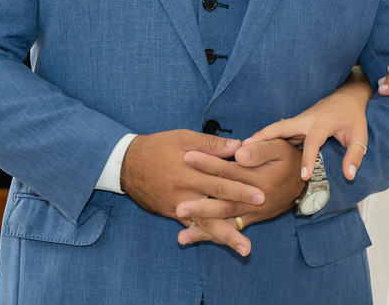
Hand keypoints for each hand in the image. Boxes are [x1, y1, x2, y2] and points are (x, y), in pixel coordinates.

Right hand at [120, 129, 266, 251]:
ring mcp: (177, 206)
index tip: (260, 195)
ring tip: (244, 250)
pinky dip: (206, 236)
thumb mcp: (184, 138)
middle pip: (214, 208)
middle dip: (236, 221)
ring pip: (204, 224)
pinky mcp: (172, 214)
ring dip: (224, 237)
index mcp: (190, 171)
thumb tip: (238, 145)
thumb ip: (211, 145)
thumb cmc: (158, 147)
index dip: (240, 189)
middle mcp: (184, 192)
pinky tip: (221, 244)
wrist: (127, 164)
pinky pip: (192, 227)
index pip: (220, 182)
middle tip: (256, 233)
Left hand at [176, 139, 305, 255]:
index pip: (228, 171)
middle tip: (178, 208)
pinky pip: (231, 230)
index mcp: (258, 179)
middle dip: (199, 207)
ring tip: (182, 237)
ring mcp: (252, 213)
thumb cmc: (288, 159)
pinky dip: (214, 236)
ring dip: (203, 230)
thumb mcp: (279, 147)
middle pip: (223, 203)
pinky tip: (195, 238)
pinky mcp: (251, 219)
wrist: (305, 182)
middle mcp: (254, 200)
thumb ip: (259, 149)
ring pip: (225, 222)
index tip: (187, 157)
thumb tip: (239, 152)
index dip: (207, 163)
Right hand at [244, 71, 371, 180]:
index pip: (313, 141)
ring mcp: (299, 120)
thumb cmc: (353, 117)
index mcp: (323, 122)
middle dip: (265, 138)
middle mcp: (307, 119)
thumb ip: (355, 155)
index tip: (303, 176)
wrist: (347, 96)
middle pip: (282, 127)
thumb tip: (349, 176)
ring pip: (276, 129)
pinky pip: (279, 131)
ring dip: (259, 137)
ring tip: (240, 150)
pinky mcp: (296, 123)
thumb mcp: (360, 135)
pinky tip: (252, 149)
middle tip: (246, 149)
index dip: (308, 158)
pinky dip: (265, 138)